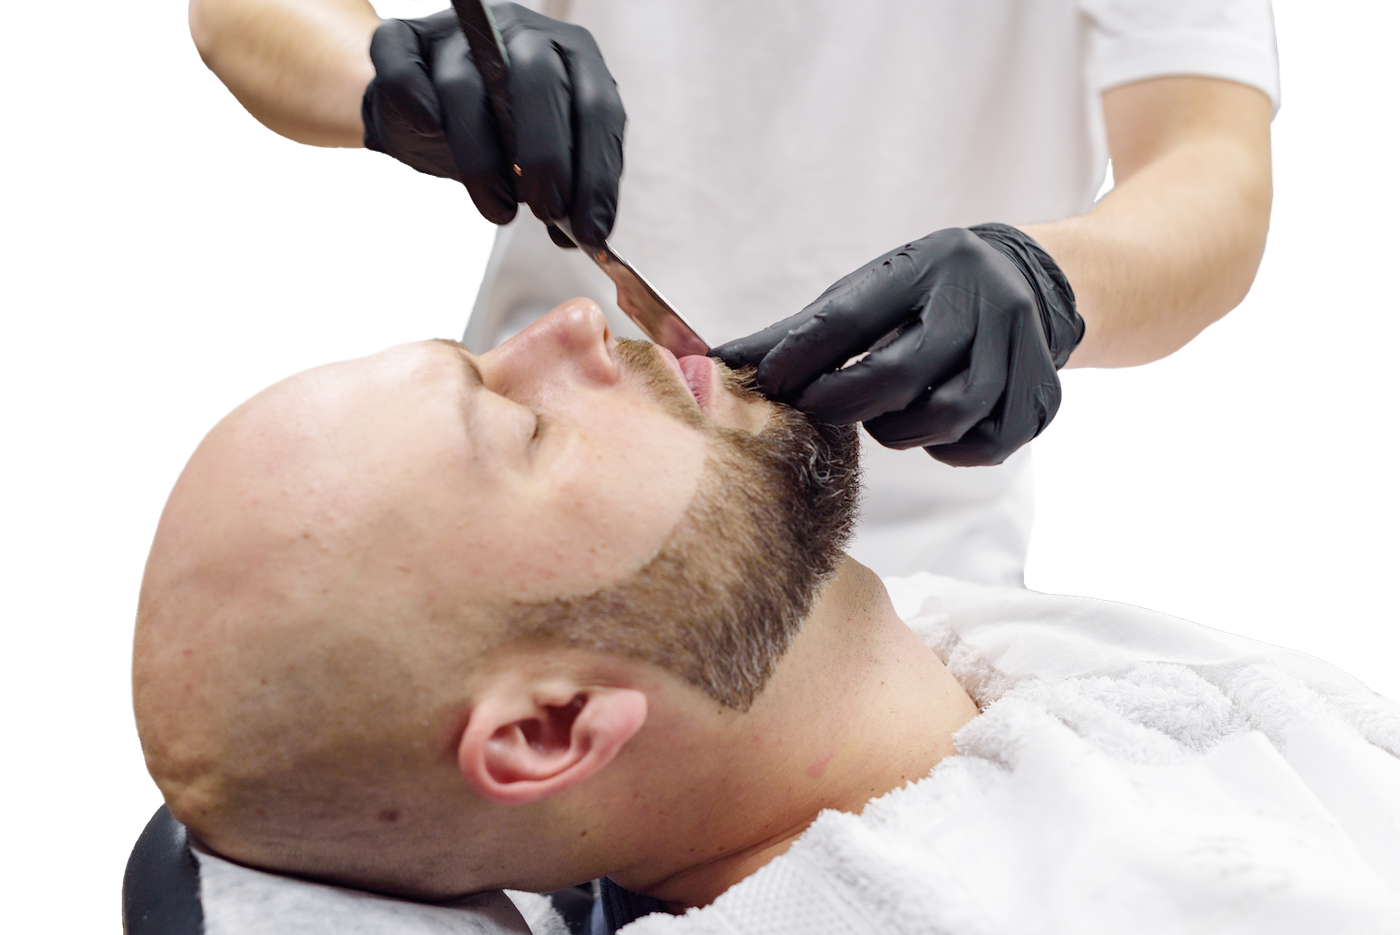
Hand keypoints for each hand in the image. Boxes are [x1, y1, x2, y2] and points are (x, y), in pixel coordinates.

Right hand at [361, 3, 624, 245]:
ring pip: (464, 85)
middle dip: (546, 154)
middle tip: (547, 210)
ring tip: (499, 211)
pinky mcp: (405, 40)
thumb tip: (579, 232)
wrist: (436, 115)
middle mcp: (518, 31)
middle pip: (537, 77)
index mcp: (570, 56)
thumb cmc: (504, 139)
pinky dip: (413, 97)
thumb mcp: (547, 160)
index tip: (590, 231)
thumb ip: (567, 188)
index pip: (596, 106)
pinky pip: (402, 61)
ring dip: (482, 159)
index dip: (596, 173)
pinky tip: (429, 130)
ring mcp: (458, 32)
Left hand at [713, 225, 1083, 465]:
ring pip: (944, 416)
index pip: (850, 317)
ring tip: (883, 415)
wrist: (1031, 281)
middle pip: (899, 375)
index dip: (801, 357)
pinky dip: (946, 448)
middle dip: (847, 402)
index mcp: (928, 265)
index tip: (769, 383)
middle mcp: (982, 300)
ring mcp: (1020, 348)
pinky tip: (931, 428)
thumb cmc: (924, 293)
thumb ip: (796, 331)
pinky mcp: (1041, 393)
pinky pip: (982, 445)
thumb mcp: (867, 292)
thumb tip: (712, 361)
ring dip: (898, 429)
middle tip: (823, 407)